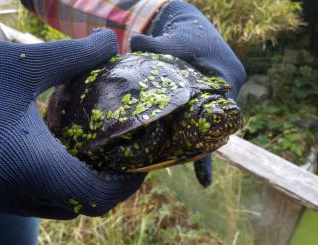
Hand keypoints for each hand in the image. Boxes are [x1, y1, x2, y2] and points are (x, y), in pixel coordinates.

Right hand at [0, 29, 144, 218]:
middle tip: (123, 152)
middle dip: (109, 183)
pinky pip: (41, 199)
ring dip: (86, 183)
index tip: (138, 160)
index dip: (124, 184)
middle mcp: (12, 192)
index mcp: (24, 164)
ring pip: (62, 205)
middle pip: (82, 205)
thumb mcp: (21, 62)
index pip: (93, 196)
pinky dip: (62, 182)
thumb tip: (112, 39)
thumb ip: (75, 54)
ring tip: (100, 151)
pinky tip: (66, 153)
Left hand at [131, 1, 245, 186]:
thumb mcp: (174, 39)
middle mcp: (228, 91)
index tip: (203, 143)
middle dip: (205, 140)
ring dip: (201, 146)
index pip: (220, 104)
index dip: (210, 123)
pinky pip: (206, 130)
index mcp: (226, 75)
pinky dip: (202, 150)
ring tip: (203, 179)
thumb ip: (156, 43)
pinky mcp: (207, 106)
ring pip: (210, 127)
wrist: (193, 30)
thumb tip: (134, 41)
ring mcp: (219, 100)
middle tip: (198, 169)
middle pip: (216, 121)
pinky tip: (204, 180)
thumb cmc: (186, 34)